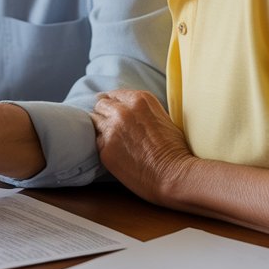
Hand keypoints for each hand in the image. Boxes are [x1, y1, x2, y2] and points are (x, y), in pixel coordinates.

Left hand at [91, 90, 193, 204]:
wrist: (173, 174)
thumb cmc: (174, 148)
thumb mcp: (162, 116)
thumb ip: (141, 110)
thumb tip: (128, 110)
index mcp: (139, 99)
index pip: (114, 94)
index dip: (113, 103)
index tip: (111, 109)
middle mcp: (122, 111)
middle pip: (101, 105)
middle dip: (104, 113)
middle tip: (110, 124)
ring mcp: (111, 129)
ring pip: (94, 121)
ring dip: (101, 128)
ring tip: (112, 138)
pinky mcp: (105, 148)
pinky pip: (97, 142)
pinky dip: (103, 145)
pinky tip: (115, 152)